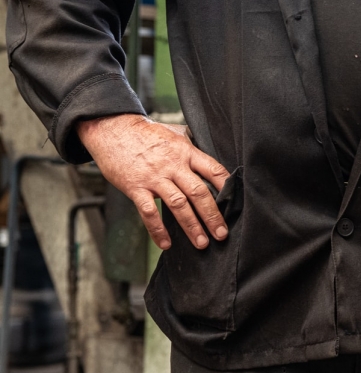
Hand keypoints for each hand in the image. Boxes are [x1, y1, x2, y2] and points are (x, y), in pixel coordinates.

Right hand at [77, 114, 229, 249]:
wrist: (113, 128)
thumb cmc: (147, 133)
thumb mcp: (175, 133)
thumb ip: (193, 145)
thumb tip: (212, 152)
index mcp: (186, 152)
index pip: (213, 170)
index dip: (226, 188)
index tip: (235, 204)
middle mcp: (173, 165)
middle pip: (198, 192)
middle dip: (212, 216)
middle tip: (222, 234)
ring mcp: (154, 177)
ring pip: (178, 205)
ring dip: (191, 226)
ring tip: (202, 243)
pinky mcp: (136, 187)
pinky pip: (149, 212)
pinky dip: (158, 230)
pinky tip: (166, 244)